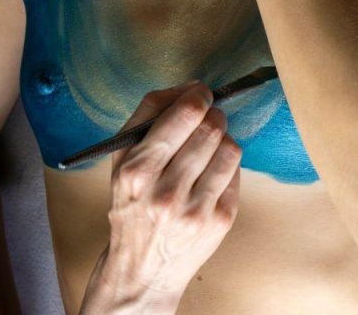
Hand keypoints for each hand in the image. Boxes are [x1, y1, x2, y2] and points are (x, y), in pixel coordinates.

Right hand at [78, 81, 241, 312]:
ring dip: (223, 138)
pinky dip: (227, 164)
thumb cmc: (131, 203)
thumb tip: (189, 87)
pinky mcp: (219, 222)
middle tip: (207, 117)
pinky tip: (211, 172)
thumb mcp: (121, 158)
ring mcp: (196, 210)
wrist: (141, 270)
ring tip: (209, 145)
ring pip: (229, 147)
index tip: (200, 93)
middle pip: (210, 128)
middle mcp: (166, 192)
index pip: (183, 115)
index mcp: (137, 171)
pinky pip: (237, 172)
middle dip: (213, 114)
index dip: (198, 96)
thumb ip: (148, 114)